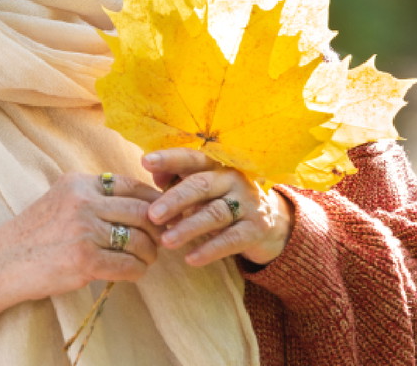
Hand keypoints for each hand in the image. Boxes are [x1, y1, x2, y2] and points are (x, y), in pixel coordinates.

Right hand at [0, 171, 162, 323]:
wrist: (2, 261)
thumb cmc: (36, 232)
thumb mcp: (62, 199)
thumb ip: (93, 195)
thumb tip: (138, 201)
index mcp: (80, 183)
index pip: (130, 184)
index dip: (153, 199)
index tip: (161, 212)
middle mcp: (83, 202)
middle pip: (141, 211)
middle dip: (157, 227)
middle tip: (161, 239)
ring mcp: (84, 231)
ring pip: (139, 239)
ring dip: (150, 252)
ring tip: (148, 258)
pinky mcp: (84, 260)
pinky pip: (127, 265)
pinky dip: (137, 271)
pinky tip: (135, 272)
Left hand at [142, 149, 292, 267]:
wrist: (270, 224)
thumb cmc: (224, 202)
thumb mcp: (203, 189)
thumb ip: (178, 179)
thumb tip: (153, 173)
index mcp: (217, 166)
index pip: (192, 158)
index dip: (170, 159)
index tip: (146, 162)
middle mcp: (233, 179)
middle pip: (201, 185)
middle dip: (174, 199)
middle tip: (152, 215)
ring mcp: (248, 203)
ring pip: (215, 213)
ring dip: (188, 227)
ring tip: (166, 241)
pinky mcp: (257, 228)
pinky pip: (231, 239)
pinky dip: (210, 250)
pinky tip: (190, 258)